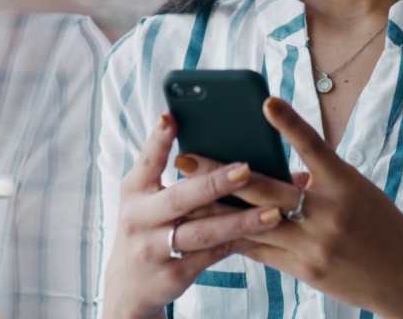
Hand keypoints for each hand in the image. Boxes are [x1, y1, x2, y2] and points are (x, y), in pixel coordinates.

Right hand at [102, 112, 284, 317]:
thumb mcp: (141, 195)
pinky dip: (240, 242)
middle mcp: (139, 220)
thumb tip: (181, 121)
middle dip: (214, 184)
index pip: (147, 161)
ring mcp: (154, 251)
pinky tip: (264, 232)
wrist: (129, 286)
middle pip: (180, 200)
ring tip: (273, 210)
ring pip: (203, 233)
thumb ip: (159, 164)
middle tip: (247, 170)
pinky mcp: (174, 275)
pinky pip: (213, 255)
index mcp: (133, 192)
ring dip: (240, 221)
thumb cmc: (144, 226)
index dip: (158, 140)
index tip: (172, 117)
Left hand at [179, 98, 402, 318]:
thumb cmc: (381, 225)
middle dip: (220, 174)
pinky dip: (234, 237)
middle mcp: (328, 213)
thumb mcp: (357, 192)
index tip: (266, 101)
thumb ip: (319, 177)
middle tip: (185, 158)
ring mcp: (314, 245)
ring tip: (182, 199)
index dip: (290, 123)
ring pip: (252, 223)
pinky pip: (261, 251)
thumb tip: (278, 171)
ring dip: (214, 210)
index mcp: (347, 185)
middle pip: (266, 189)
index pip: (315, 147)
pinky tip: (207, 228)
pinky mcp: (304, 270)